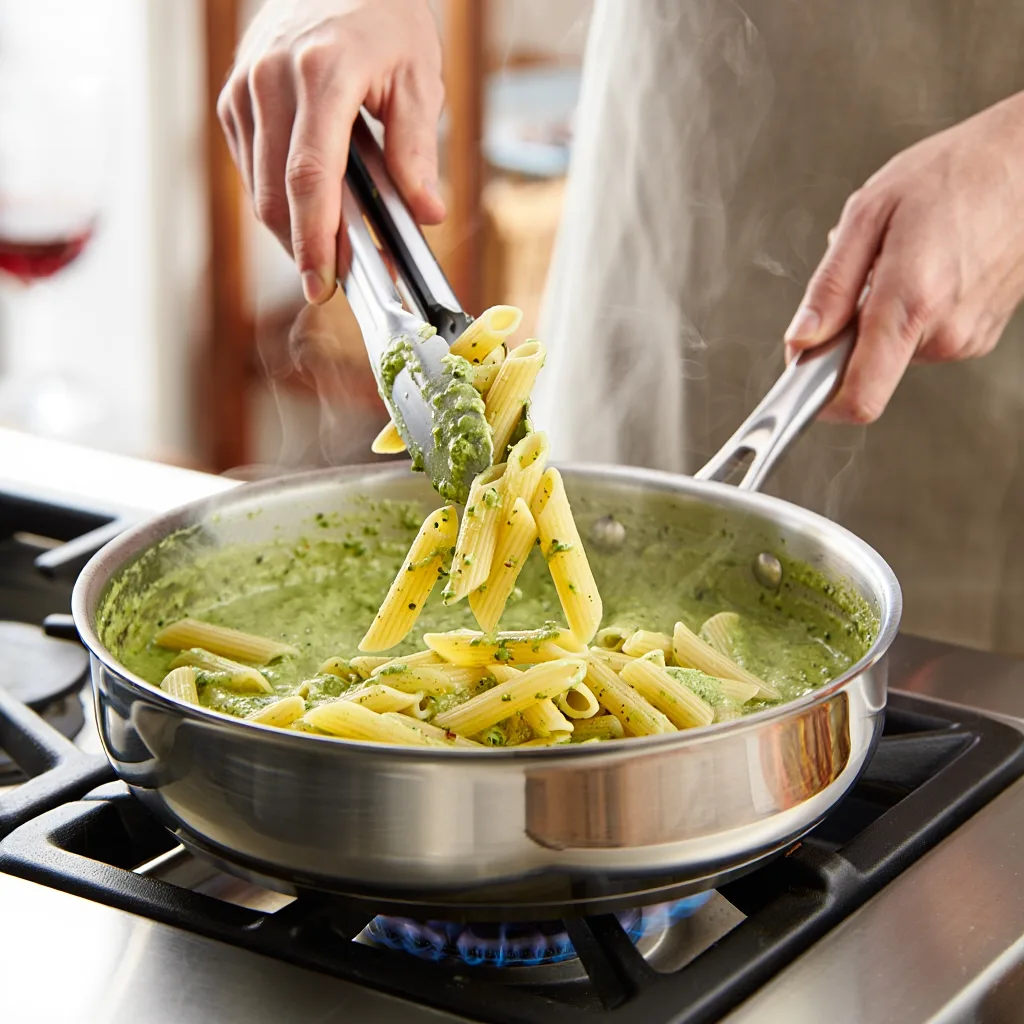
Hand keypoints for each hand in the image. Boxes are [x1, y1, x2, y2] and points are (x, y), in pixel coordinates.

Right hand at [218, 0, 445, 304]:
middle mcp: (271, 79)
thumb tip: (426, 212)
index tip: (324, 283)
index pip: (310, 176)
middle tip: (338, 282)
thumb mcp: (418, 76)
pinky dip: (280, 202)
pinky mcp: (233, 100)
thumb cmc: (383, 19)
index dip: (315, 239)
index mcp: (322, 72)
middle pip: (276, 194)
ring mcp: (244, 88)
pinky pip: (252, 171)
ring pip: (259, 189)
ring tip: (333, 247)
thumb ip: (418, 149)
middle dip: (304, 249)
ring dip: (292, 230)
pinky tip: (311, 210)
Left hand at [784, 92, 1023, 422]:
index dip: (820, 401)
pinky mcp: (980, 335)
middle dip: (850, 332)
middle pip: (868, 369)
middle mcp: (944, 332)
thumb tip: (801, 340)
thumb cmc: (953, 174)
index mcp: (910, 303)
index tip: (803, 382)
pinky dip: (911, 313)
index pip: (859, 397)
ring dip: (882, 316)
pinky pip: (923, 339)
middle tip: (865, 276)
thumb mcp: (869, 214)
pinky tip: (929, 268)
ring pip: (894, 352)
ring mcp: (967, 338)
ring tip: (903, 260)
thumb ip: (829, 287)